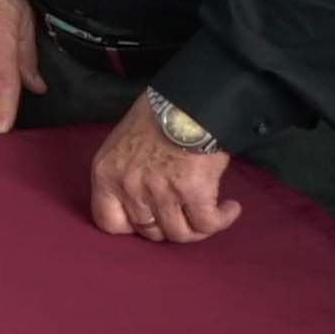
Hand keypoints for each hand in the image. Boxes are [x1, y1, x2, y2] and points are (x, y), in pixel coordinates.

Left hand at [87, 101, 241, 243]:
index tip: (151, 219)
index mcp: (106, 174)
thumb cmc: (156, 115)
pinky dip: (221, 220)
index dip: (133, 226)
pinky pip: (207, 224)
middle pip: (149, 231)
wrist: (188, 100)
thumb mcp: (123, 143)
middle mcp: (129, 187)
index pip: (108, 222)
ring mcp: (160, 192)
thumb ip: (126, 173)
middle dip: (169, 226)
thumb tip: (145, 199)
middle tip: (186, 214)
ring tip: (211, 212)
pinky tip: (229, 208)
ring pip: (179, 234)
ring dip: (198, 228)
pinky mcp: (193, 192)